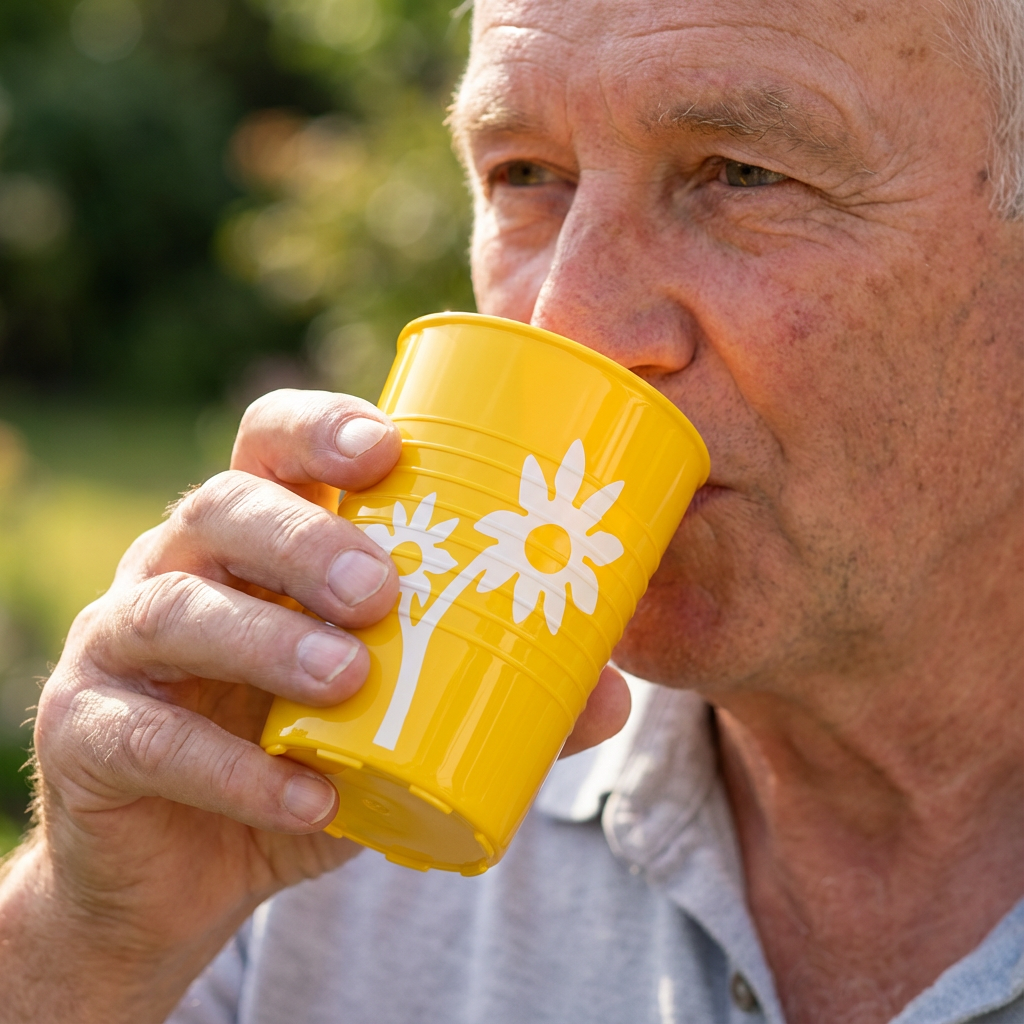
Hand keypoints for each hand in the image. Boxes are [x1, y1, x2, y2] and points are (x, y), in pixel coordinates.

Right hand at [5, 389, 627, 1022]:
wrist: (192, 867)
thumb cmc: (305, 754)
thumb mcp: (399, 720)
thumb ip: (497, 701)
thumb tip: (612, 698)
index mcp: (259, 540)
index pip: (272, 445)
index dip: (320, 428)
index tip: (388, 446)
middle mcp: (181, 567)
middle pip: (221, 506)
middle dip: (302, 536)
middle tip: (382, 587)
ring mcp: (122, 644)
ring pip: (170, 606)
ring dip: (262, 636)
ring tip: (348, 675)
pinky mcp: (85, 733)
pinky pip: (144, 736)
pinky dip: (228, 766)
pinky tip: (304, 793)